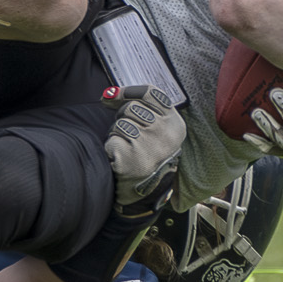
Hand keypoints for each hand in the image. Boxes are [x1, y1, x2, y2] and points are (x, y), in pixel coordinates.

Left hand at [102, 85, 186, 211]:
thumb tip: (108, 94)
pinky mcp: (131, 158)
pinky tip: (122, 157)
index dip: (129, 91)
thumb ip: (140, 107)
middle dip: (123, 117)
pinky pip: (112, 139)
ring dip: (117, 133)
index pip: (150, 93)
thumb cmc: (149, 154)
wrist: (146, 190)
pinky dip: (112, 147)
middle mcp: (165, 134)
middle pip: (131, 107)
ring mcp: (149, 146)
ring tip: (128, 147)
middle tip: (131, 135)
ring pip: (120, 123)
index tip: (114, 96)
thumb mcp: (158, 130)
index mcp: (175, 124)